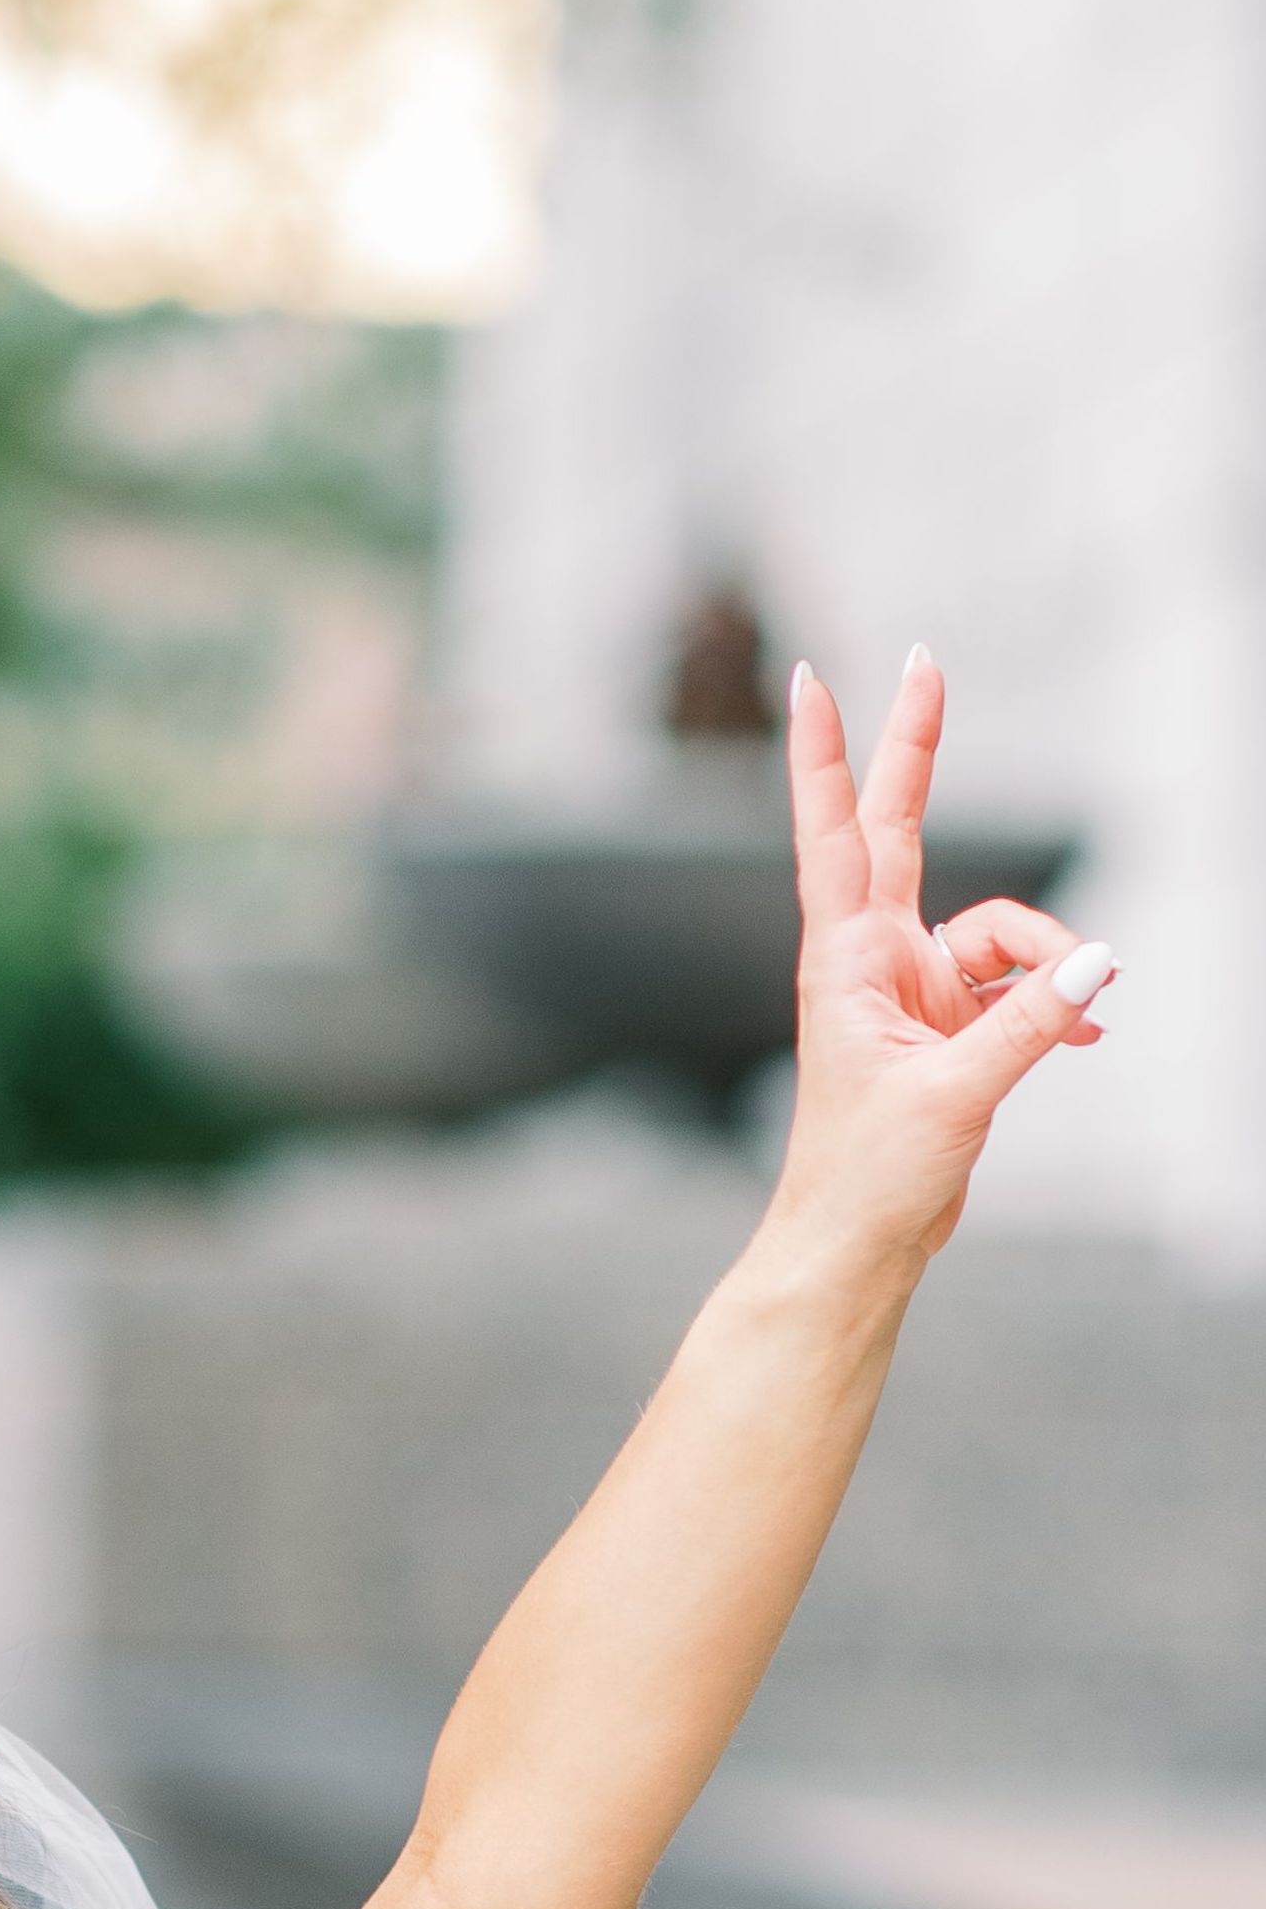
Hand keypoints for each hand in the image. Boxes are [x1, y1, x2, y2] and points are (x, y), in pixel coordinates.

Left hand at [772, 647, 1114, 1282]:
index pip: (837, 834)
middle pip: (901, 830)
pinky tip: (1087, 1032)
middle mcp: (874, 961)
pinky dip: (1054, 1002)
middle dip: (916, 751)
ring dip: (1046, 963)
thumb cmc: (870, 1176)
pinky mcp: (946, 1027)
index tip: (811, 677)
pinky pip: (1018, 985)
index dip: (826, 755)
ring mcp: (912, 990)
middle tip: (927, 661)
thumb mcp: (956, 1095)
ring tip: (1080, 1017)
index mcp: (847, 962)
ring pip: (998, 931)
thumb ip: (1029, 1024)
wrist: (858, 1247)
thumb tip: (1096, 960)